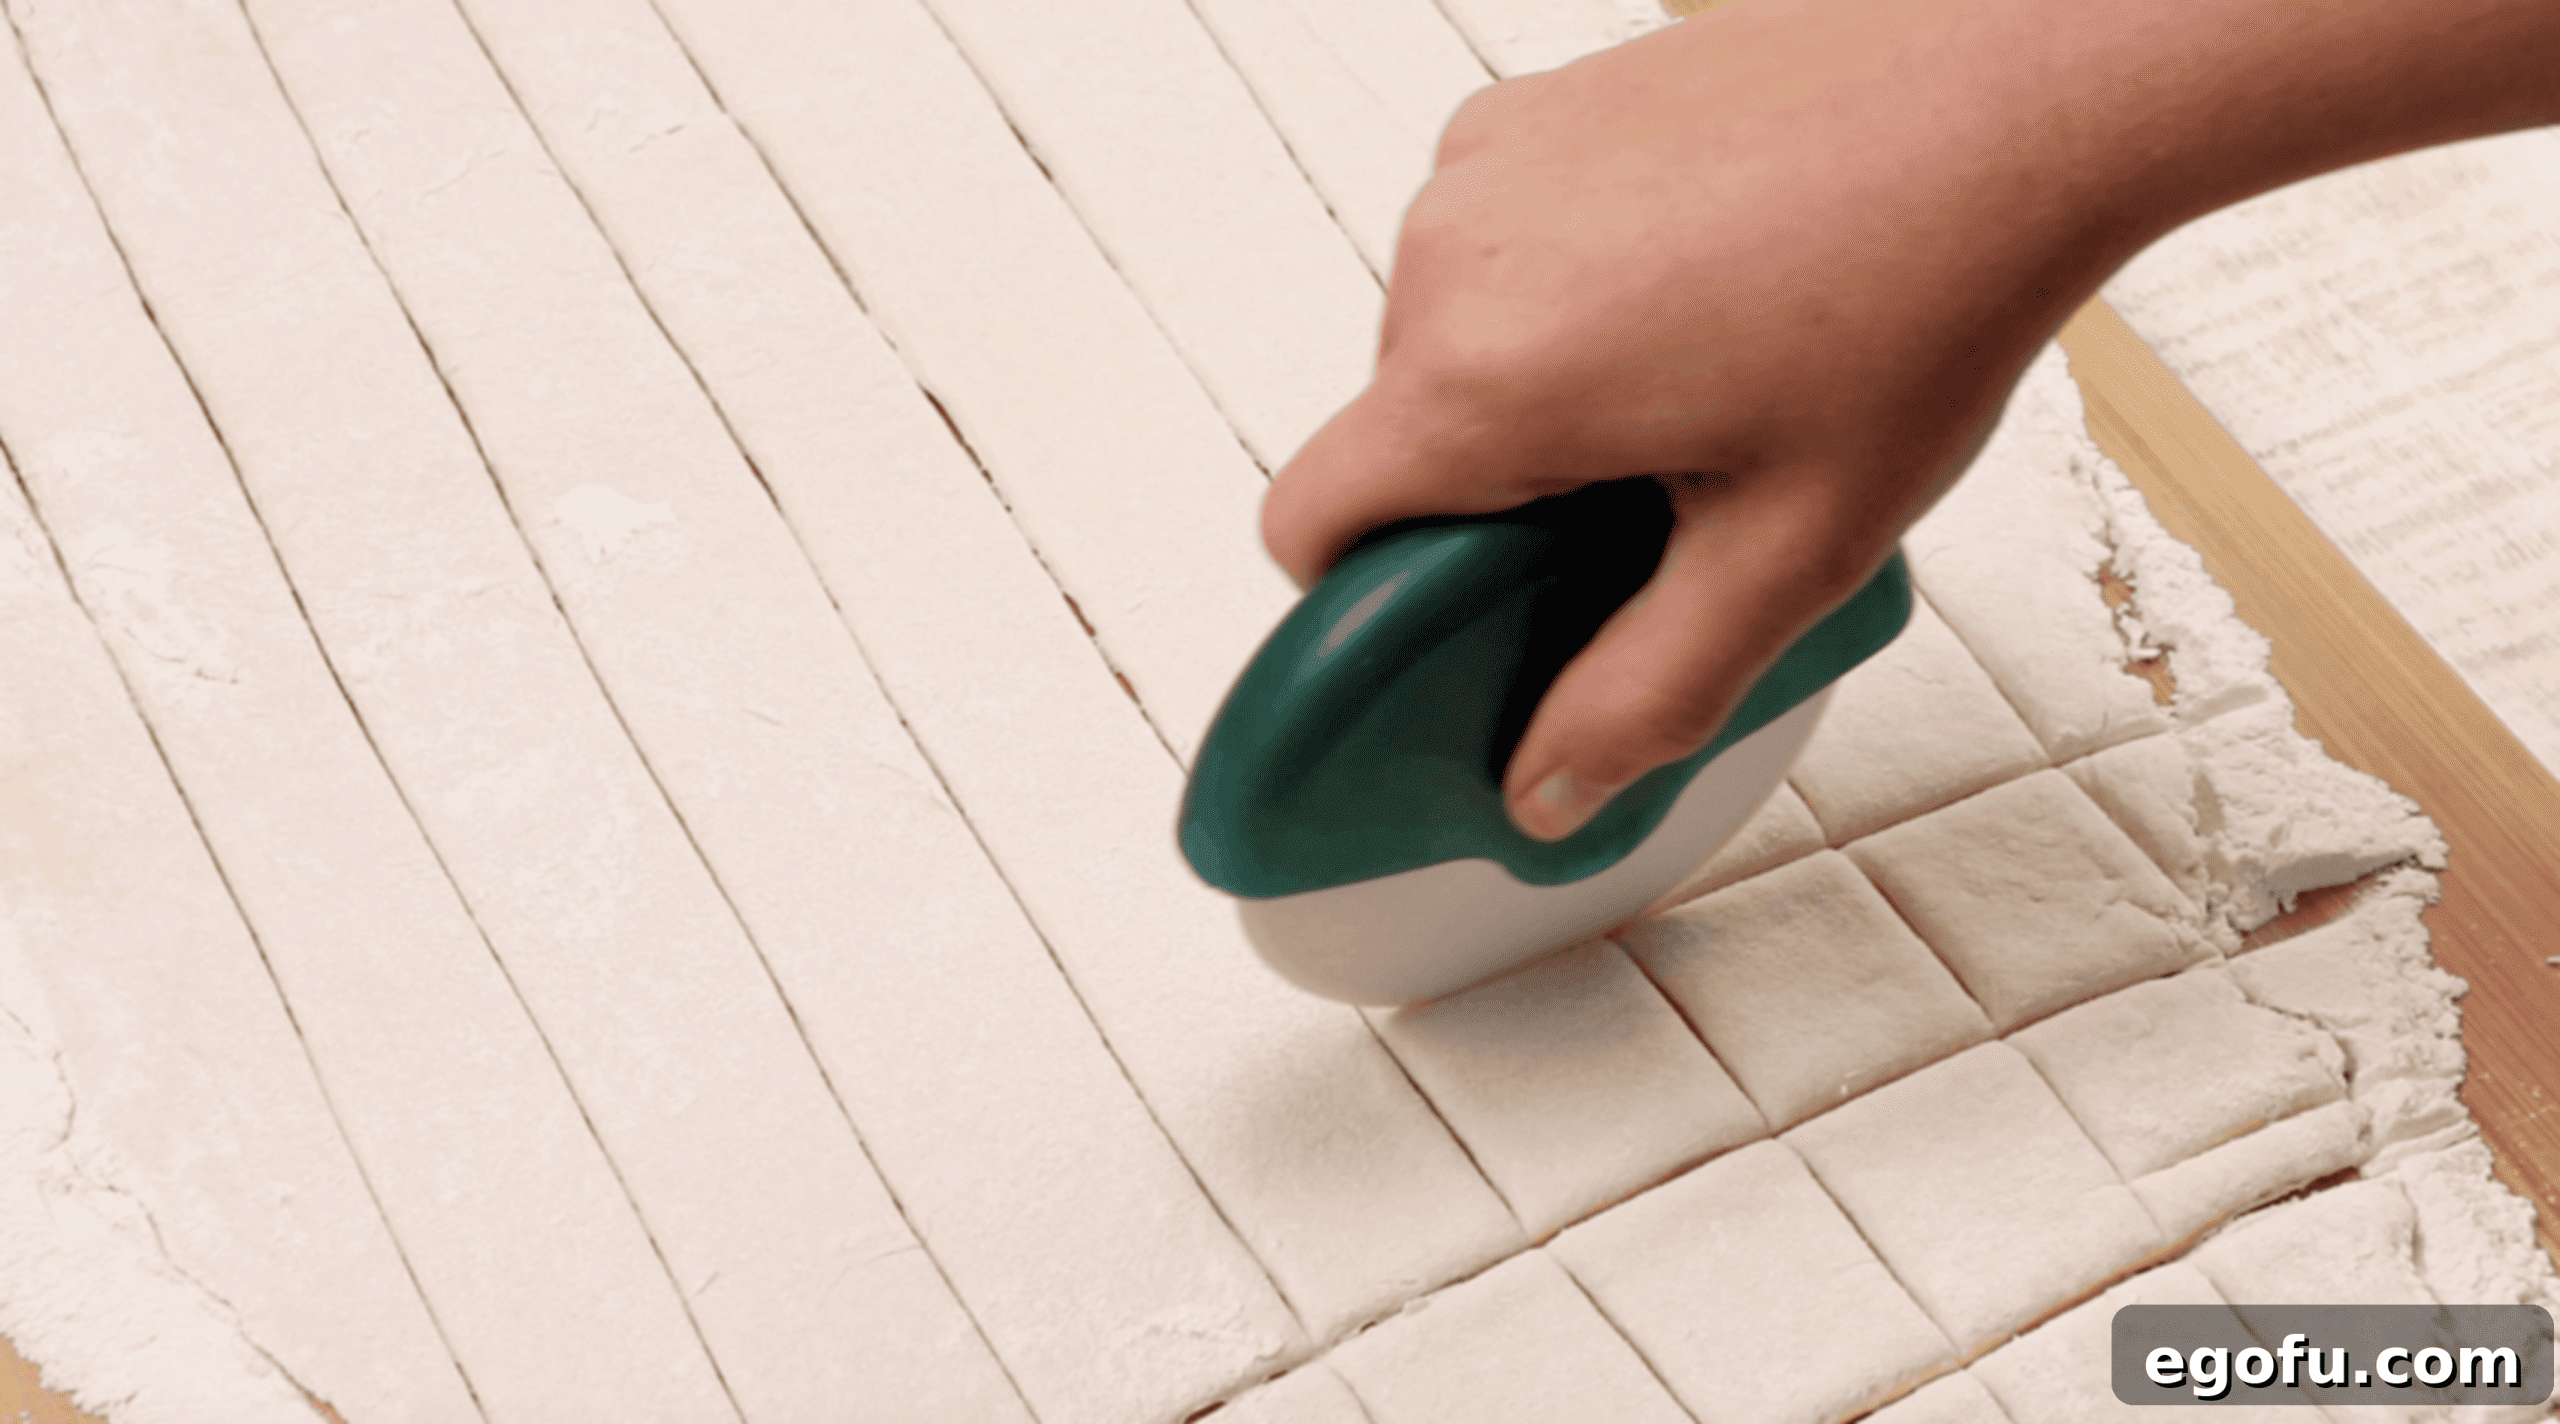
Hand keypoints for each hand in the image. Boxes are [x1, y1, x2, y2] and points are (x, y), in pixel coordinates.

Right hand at [1263, 0, 2104, 839]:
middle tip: (1664, 484)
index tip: (1473, 612)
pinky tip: (1696, 281)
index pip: (1307, 524)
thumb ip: (1646, 693)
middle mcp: (1447, 252)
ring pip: (1448, 338)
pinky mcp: (1532, 105)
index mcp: (1483, 375)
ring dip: (1535, 381)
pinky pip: (1494, 242)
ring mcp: (1486, 163)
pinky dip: (1562, 284)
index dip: (1368, 599)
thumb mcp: (1791, 547)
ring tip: (1700, 368)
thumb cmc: (1922, 293)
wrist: (2011, 92)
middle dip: (1501, 485)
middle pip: (1399, 435)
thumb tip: (1543, 795)